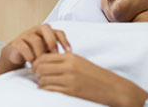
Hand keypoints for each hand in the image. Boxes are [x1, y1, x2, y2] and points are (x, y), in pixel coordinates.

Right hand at [0, 24, 70, 77]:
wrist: (16, 55)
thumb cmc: (35, 53)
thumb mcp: (47, 52)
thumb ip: (56, 52)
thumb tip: (71, 60)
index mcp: (46, 32)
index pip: (58, 31)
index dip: (64, 41)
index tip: (69, 53)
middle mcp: (36, 30)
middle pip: (45, 28)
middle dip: (52, 41)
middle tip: (55, 55)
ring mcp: (25, 35)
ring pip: (35, 39)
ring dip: (40, 53)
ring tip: (43, 64)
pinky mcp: (16, 43)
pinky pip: (24, 47)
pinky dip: (30, 56)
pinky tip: (33, 64)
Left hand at [33, 53, 147, 106]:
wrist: (112, 88)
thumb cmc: (95, 75)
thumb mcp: (80, 62)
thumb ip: (64, 60)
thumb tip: (45, 62)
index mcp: (71, 57)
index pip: (45, 56)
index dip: (37, 61)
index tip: (35, 66)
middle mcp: (69, 67)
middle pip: (41, 67)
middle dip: (36, 71)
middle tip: (35, 75)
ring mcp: (70, 80)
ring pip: (44, 79)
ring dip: (40, 81)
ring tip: (42, 82)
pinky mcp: (71, 91)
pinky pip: (51, 89)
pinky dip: (45, 89)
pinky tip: (46, 89)